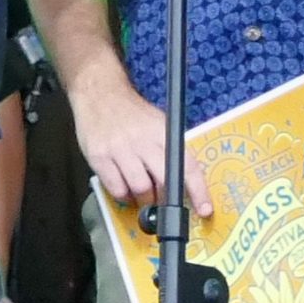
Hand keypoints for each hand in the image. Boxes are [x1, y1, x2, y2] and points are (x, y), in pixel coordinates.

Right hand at [72, 80, 211, 218]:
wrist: (99, 92)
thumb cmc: (131, 113)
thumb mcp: (157, 123)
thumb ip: (169, 148)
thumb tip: (182, 181)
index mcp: (162, 132)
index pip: (187, 165)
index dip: (198, 190)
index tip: (204, 210)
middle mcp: (142, 140)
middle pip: (163, 181)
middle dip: (166, 200)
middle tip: (163, 204)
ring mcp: (119, 148)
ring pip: (140, 188)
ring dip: (143, 200)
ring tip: (140, 195)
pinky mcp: (99, 156)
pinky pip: (116, 188)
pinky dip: (123, 195)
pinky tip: (123, 188)